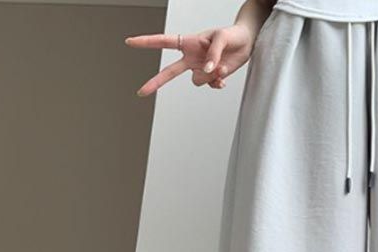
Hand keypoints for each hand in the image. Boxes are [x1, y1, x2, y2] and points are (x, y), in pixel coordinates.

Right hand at [125, 24, 253, 95]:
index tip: (131, 42)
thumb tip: (207, 70)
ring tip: (222, 66)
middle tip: (142, 91)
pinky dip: (217, 84)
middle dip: (155, 82)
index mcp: (189, 42)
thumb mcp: (222, 38)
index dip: (147, 42)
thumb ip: (213, 54)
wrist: (247, 43)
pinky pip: (209, 86)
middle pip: (169, 72)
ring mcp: (201, 68)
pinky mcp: (211, 77)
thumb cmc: (232, 34)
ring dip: (210, 77)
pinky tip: (224, 77)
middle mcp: (191, 57)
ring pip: (197, 81)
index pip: (164, 42)